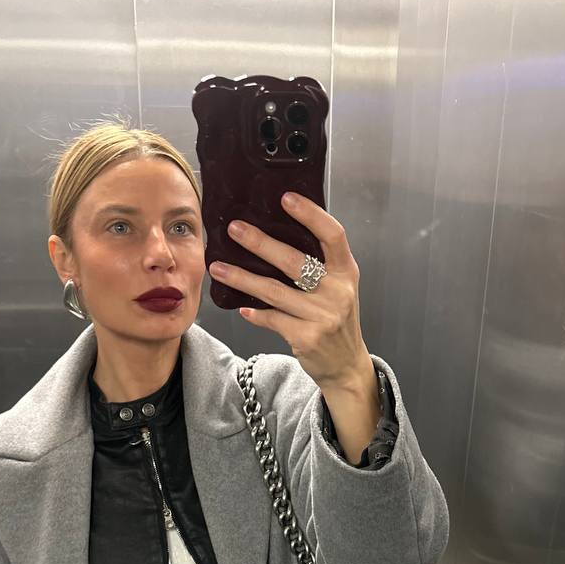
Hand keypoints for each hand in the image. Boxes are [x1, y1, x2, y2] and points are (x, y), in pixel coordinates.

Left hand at [209, 192, 370, 392]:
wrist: (346, 365)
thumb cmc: (337, 320)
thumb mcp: (339, 289)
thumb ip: (320, 266)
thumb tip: (277, 235)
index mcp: (346, 272)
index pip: (333, 235)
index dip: (311, 214)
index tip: (286, 198)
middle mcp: (338, 292)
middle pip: (294, 261)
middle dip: (260, 243)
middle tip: (234, 229)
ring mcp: (322, 316)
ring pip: (274, 291)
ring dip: (242, 278)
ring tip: (218, 267)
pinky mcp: (306, 337)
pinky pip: (272, 319)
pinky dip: (255, 313)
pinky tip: (241, 307)